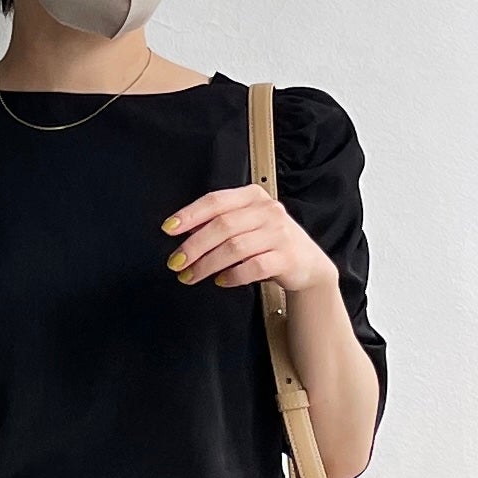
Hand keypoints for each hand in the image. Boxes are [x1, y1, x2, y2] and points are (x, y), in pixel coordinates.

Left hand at [161, 185, 338, 295]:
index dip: (190, 214)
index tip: (169, 229)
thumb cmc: (271, 243)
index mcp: (253, 197)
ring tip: (191, 276)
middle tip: (176, 262)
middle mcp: (267, 211)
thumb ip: (220, 225)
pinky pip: (253, 267)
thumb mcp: (247, 225)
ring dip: (207, 264)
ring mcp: (278, 233)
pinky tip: (221, 281)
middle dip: (194, 246)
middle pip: (222, 226)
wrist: (308, 264)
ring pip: (234, 247)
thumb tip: (185, 234)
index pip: (215, 201)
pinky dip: (232, 276)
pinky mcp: (286, 257)